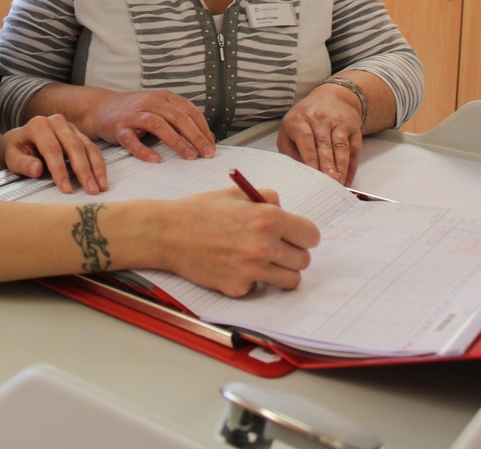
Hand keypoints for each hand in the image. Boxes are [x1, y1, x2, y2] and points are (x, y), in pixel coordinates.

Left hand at [0, 114, 108, 195]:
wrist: (23, 140)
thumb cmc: (18, 150)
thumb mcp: (12, 158)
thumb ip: (23, 164)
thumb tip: (36, 169)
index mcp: (38, 125)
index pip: (52, 148)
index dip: (60, 170)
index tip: (66, 188)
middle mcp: (56, 122)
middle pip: (73, 146)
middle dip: (83, 170)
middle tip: (90, 189)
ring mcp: (69, 127)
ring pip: (86, 146)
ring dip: (95, 168)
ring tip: (100, 186)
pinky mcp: (78, 134)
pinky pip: (92, 148)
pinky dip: (98, 164)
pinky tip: (101, 178)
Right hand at [88, 89, 216, 162]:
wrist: (100, 107)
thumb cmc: (134, 111)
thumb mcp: (159, 110)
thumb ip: (180, 121)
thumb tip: (207, 138)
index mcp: (163, 97)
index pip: (188, 111)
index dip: (203, 128)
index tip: (212, 144)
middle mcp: (150, 102)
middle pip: (177, 117)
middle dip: (195, 136)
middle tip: (207, 153)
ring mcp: (134, 114)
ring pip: (158, 125)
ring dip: (176, 141)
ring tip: (189, 156)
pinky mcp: (119, 127)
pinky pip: (132, 140)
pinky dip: (144, 150)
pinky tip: (156, 159)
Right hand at [160, 187, 319, 295]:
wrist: (169, 233)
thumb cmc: (200, 211)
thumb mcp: (236, 193)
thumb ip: (267, 198)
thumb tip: (284, 209)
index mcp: (268, 219)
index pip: (311, 235)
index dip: (304, 235)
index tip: (297, 236)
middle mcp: (264, 246)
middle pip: (303, 260)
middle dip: (293, 253)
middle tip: (276, 247)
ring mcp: (252, 271)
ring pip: (290, 280)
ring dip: (281, 271)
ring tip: (262, 259)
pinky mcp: (239, 288)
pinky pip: (260, 287)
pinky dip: (252, 280)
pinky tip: (235, 266)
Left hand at [277, 88, 362, 185]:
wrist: (331, 97)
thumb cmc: (305, 119)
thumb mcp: (289, 129)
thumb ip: (289, 149)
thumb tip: (299, 170)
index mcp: (299, 119)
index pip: (305, 137)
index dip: (309, 155)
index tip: (312, 171)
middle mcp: (319, 119)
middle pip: (324, 144)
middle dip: (326, 165)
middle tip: (328, 182)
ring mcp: (337, 122)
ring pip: (340, 147)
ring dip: (340, 167)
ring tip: (339, 183)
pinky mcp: (352, 127)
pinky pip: (353, 149)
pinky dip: (351, 166)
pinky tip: (347, 179)